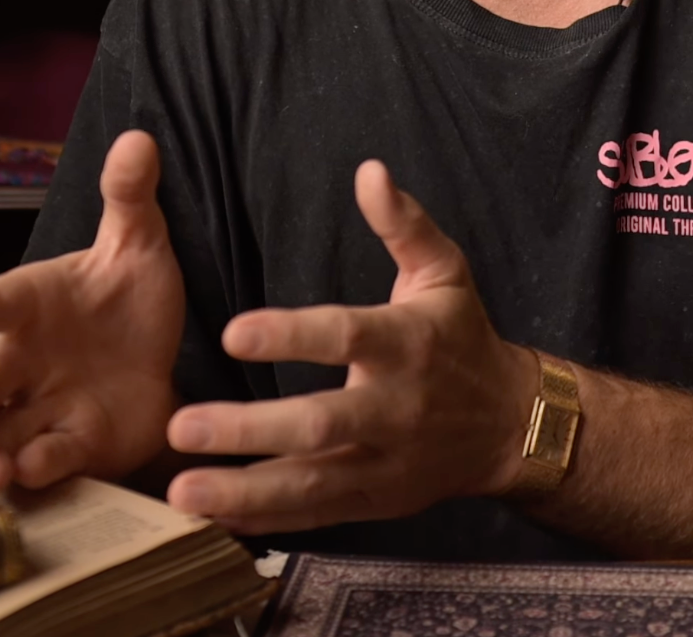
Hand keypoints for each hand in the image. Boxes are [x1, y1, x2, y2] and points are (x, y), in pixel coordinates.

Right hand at [0, 130, 184, 493]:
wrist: (163, 354)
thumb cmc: (127, 296)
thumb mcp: (138, 242)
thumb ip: (129, 197)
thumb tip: (138, 140)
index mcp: (26, 305)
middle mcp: (20, 361)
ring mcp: (41, 408)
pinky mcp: (73, 446)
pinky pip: (46, 462)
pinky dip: (39, 469)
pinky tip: (37, 474)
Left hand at [159, 160, 541, 535]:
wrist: (511, 426)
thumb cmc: (462, 338)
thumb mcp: (444, 272)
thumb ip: (404, 224)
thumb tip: (369, 170)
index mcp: (406, 344)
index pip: (345, 337)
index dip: (291, 335)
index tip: (232, 332)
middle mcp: (395, 409)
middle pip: (319, 424)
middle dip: (248, 430)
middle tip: (181, 425)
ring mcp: (384, 464)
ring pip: (310, 485)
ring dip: (243, 490)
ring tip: (181, 490)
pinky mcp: (375, 502)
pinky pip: (314, 518)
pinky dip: (264, 522)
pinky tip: (212, 518)